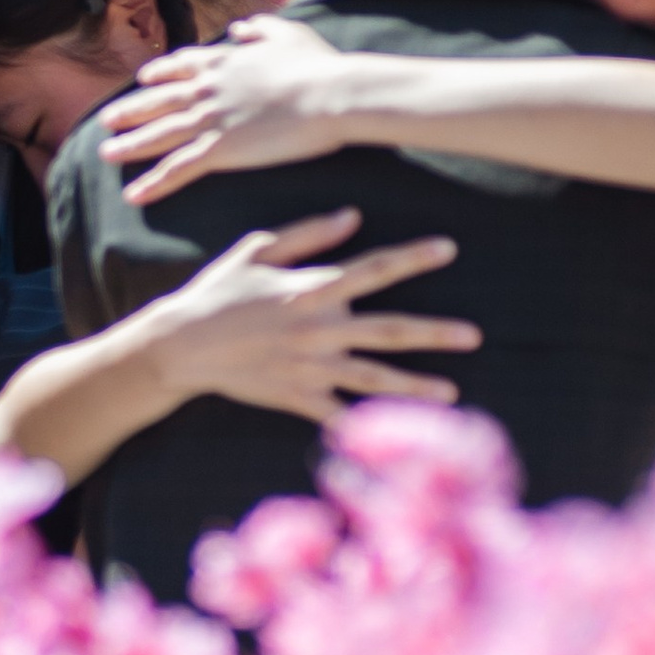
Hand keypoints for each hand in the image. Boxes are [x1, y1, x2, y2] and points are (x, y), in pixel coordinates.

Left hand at [98, 15, 356, 206]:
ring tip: (105, 154)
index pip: (182, 67)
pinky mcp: (219, 149)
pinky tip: (133, 195)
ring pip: (159, 134)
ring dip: (130, 146)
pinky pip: (177, 169)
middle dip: (131, 111)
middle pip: (159, 101)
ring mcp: (209, 119)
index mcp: (224, 61)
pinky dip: (153, 183)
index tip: (143, 78)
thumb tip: (241, 27)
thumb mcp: (288, 34)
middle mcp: (208, 88)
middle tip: (106, 120)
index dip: (160, 74)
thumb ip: (260, 28)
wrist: (328, 94)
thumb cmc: (317, 66)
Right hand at [153, 209, 476, 422]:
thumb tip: (352, 216)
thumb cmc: (218, 292)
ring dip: (415, 384)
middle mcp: (317, 329)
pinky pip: (338, 413)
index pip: (373, 270)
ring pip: (373, 377)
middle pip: (387, 329)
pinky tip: (398, 438)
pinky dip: (366, 425)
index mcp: (311, 289)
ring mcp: (309, 366)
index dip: (413, 257)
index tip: (449, 248)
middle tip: (474, 334)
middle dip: (433, 332)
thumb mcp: (257, 250)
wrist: (181, 345)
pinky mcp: (296, 396)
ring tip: (452, 392)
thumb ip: (307, 234)